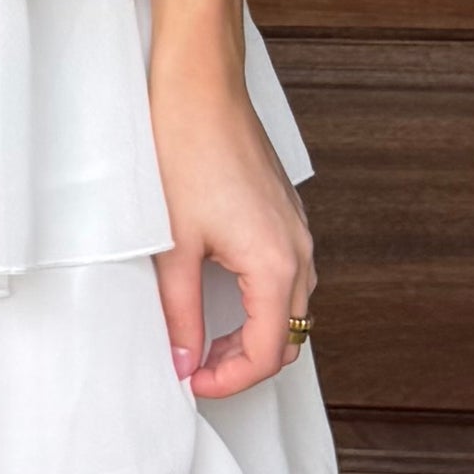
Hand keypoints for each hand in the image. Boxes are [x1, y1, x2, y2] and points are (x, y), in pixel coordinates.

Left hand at [147, 45, 313, 406]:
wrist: (201, 89)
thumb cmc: (185, 153)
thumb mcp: (174, 247)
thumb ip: (181, 314)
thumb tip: (184, 361)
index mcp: (276, 266)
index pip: (267, 353)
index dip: (229, 381)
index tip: (193, 384)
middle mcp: (299, 253)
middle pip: (287, 338)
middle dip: (243, 364)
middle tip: (195, 369)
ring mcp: (297, 232)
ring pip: (291, 309)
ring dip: (252, 334)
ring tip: (202, 339)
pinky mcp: (285, 216)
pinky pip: (287, 277)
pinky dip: (259, 302)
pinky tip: (220, 298)